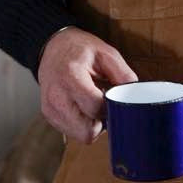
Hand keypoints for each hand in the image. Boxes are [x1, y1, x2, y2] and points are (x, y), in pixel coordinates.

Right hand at [38, 27, 136, 143]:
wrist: (54, 47)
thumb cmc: (80, 49)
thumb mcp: (106, 53)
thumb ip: (123, 74)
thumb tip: (134, 95)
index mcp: (71, 76)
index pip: (95, 107)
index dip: (110, 107)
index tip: (114, 99)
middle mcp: (56, 96)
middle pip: (86, 131)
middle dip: (101, 122)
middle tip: (104, 105)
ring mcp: (50, 108)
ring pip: (80, 135)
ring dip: (91, 124)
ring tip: (93, 103)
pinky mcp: (49, 115)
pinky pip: (71, 131)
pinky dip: (81, 123)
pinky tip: (82, 106)